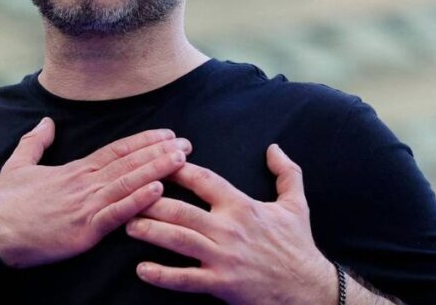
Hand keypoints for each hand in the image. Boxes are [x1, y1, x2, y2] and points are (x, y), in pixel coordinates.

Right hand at [0, 118, 191, 268]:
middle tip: (187, 143)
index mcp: (73, 170)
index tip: (166, 134)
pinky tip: (158, 190)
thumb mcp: (17, 165)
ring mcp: (85, 207)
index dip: (143, 141)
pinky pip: (117, 213)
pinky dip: (138, 201)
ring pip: (128, 183)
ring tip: (181, 159)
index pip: (115, 150)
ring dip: (157, 170)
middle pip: (129, 163)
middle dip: (160, 152)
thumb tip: (45, 122)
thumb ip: (35, 142)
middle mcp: (83, 184)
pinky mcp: (84, 231)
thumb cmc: (4, 204)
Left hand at [125, 144, 334, 304]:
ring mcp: (222, 257)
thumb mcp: (297, 204)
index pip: (203, 179)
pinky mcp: (220, 284)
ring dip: (150, 231)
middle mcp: (228, 228)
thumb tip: (274, 148)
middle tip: (127, 194)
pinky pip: (185, 279)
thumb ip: (286, 173)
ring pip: (178, 240)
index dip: (177, 168)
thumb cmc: (297, 245)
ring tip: (127, 225)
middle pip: (181, 209)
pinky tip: (142, 269)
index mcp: (241, 205)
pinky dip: (162, 275)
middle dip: (151, 200)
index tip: (155, 159)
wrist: (309, 288)